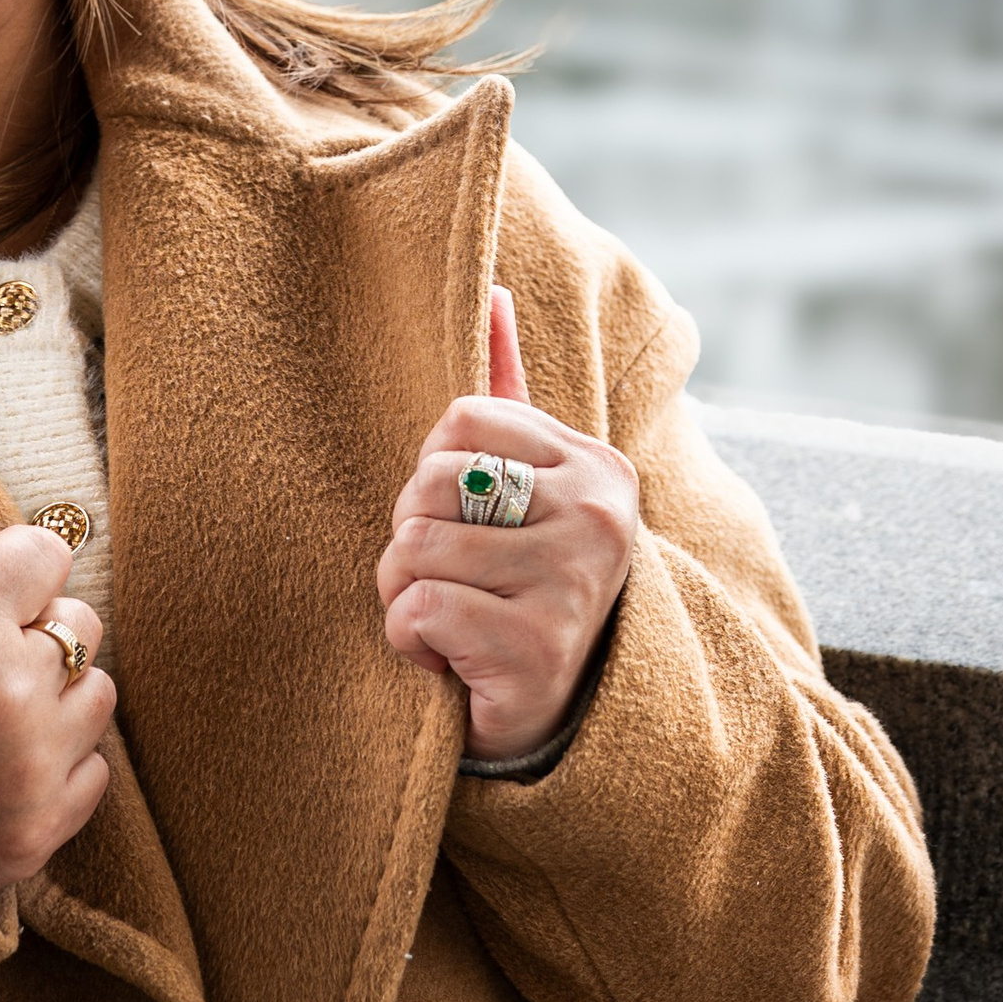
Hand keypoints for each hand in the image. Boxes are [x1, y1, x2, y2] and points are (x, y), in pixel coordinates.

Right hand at [0, 399, 112, 890]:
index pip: (49, 552)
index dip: (2, 579)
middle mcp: (6, 696)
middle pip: (79, 621)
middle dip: (30, 639)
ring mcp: (30, 771)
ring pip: (95, 693)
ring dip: (48, 703)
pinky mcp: (45, 831)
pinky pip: (91, 771)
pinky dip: (51, 771)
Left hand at [378, 290, 639, 761]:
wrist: (552, 714)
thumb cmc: (522, 581)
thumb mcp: (526, 483)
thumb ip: (508, 388)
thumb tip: (491, 287)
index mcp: (595, 465)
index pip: (458, 420)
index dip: (431, 472)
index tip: (463, 520)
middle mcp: (599, 518)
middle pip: (430, 481)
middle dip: (410, 535)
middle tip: (449, 576)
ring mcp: (573, 584)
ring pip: (415, 547)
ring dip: (404, 593)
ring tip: (448, 618)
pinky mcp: (536, 651)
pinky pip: (418, 610)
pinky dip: (409, 641)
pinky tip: (449, 660)